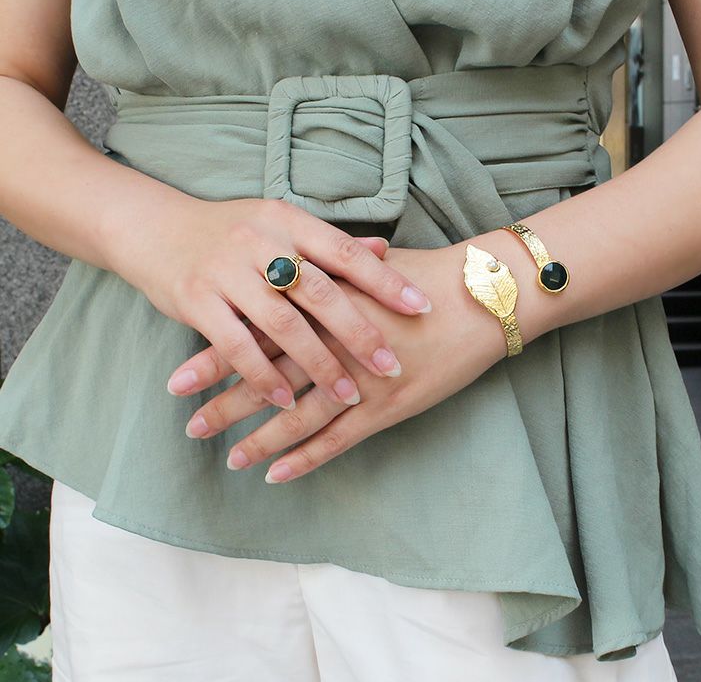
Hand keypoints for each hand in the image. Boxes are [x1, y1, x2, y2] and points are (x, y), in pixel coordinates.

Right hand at [111, 195, 432, 410]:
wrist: (154, 227)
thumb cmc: (229, 231)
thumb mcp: (279, 224)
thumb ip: (328, 244)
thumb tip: (384, 252)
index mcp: (288, 220)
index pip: (345, 253)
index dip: (385, 281)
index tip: (422, 308)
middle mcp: (260, 241)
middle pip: (320, 292)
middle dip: (359, 333)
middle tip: (391, 367)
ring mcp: (226, 271)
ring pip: (282, 324)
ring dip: (317, 364)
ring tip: (347, 396)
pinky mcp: (196, 300)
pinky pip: (236, 344)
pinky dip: (263, 375)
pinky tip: (285, 400)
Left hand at [169, 243, 508, 481]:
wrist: (481, 298)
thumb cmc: (426, 277)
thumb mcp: (369, 267)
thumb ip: (326, 275)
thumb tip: (294, 270)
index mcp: (323, 306)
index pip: (257, 335)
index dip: (217, 357)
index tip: (179, 376)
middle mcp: (334, 344)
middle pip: (268, 378)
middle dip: (226, 403)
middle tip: (189, 424)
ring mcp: (360, 380)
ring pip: (298, 416)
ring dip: (260, 439)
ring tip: (228, 459)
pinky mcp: (388, 407)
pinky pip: (338, 440)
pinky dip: (306, 458)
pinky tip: (277, 474)